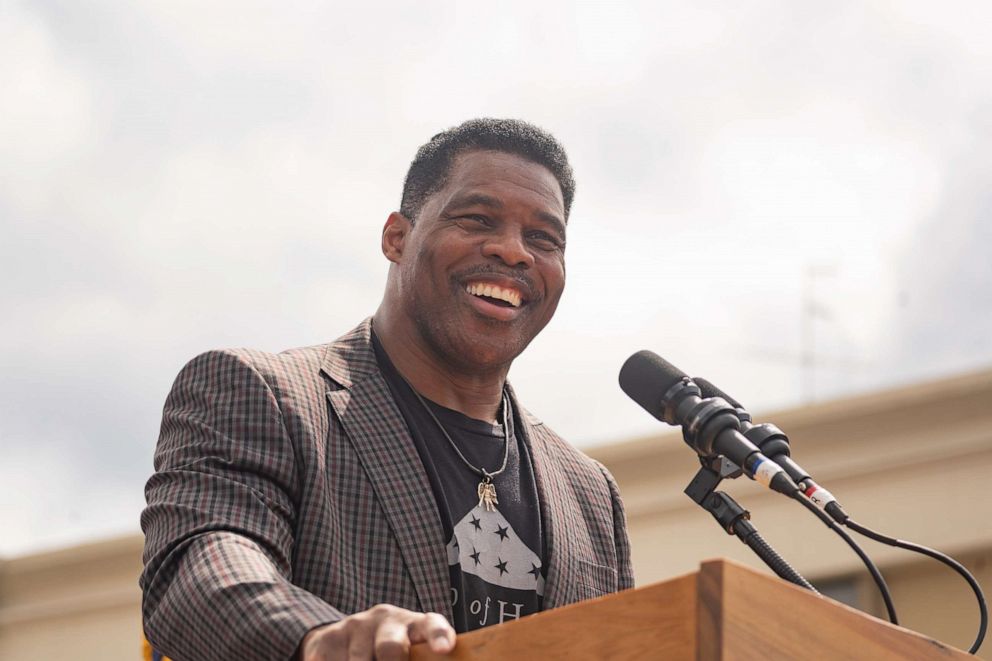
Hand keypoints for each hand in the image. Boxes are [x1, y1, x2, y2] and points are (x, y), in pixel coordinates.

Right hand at [300, 604, 455, 660]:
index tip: (444, 648)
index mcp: (413, 624)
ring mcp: (355, 626)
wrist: (346, 636)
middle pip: (390, 646)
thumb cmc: (389, 649)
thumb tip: (435, 658)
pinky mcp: (328, 638)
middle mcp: (386, 619)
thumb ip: (419, 657)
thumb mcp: (408, 649)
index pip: (432, 625)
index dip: (438, 636)